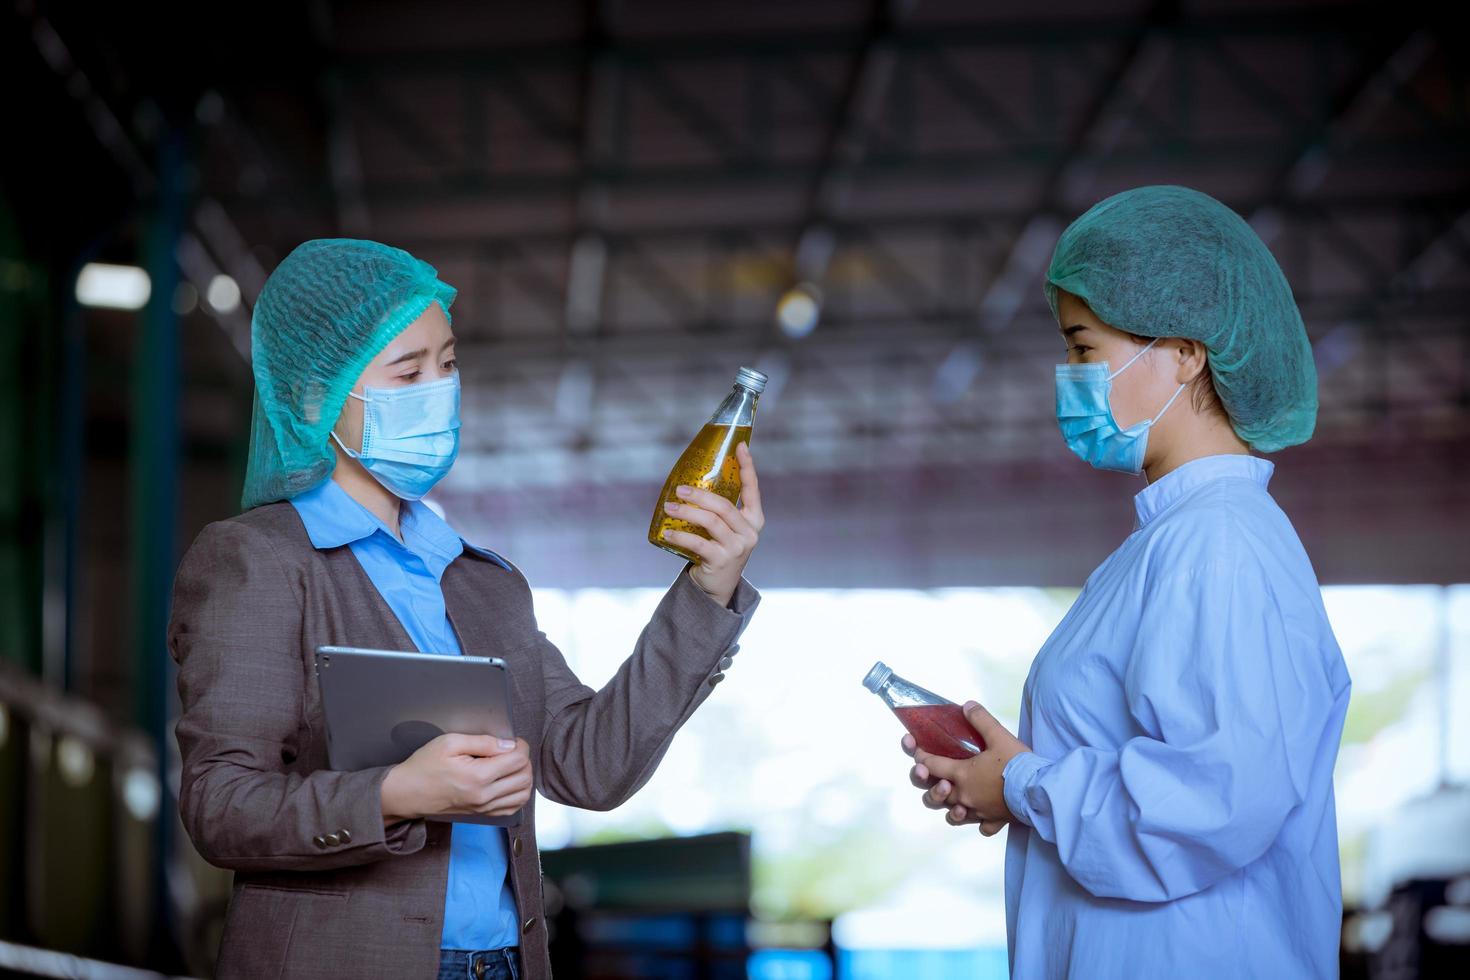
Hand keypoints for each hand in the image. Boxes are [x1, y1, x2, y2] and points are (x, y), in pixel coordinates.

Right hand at [380, 733, 531, 823]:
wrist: (407, 793)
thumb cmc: (424, 766)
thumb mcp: (449, 743)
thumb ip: (483, 742)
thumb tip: (508, 745)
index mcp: (477, 777)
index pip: (518, 760)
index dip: (520, 746)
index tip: (511, 740)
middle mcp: (484, 796)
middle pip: (524, 777)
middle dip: (524, 759)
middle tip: (512, 750)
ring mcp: (484, 808)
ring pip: (523, 794)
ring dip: (524, 776)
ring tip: (512, 764)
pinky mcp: (482, 814)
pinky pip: (513, 807)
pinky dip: (518, 793)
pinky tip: (509, 781)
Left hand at [661, 441, 764, 606]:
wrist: (718, 586)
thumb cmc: (718, 548)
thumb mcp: (725, 529)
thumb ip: (717, 510)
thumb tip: (689, 482)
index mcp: (754, 520)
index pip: (753, 489)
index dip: (748, 467)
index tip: (740, 446)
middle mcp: (750, 533)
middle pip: (724, 506)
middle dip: (700, 495)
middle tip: (680, 490)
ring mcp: (738, 548)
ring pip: (711, 522)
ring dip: (686, 512)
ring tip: (669, 507)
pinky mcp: (722, 561)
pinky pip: (698, 542)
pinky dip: (680, 535)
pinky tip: (667, 531)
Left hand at [902, 702, 1030, 836]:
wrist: (1038, 790)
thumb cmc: (1017, 764)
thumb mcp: (999, 735)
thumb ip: (980, 719)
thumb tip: (967, 705)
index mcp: (961, 775)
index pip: (931, 765)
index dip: (920, 756)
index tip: (917, 750)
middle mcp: (964, 796)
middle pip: (935, 795)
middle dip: (930, 784)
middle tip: (934, 775)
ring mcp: (978, 811)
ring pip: (953, 816)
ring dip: (950, 807)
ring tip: (954, 800)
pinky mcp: (994, 821)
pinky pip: (981, 827)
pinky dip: (979, 822)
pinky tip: (982, 815)